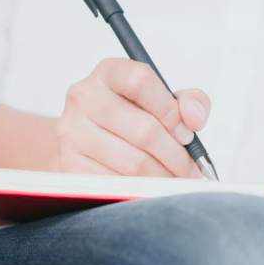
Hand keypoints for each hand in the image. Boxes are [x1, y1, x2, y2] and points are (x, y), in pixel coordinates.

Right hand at [55, 58, 210, 177]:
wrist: (88, 140)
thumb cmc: (132, 118)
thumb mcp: (163, 100)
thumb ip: (189, 102)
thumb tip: (194, 118)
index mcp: (109, 73)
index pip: (141, 81)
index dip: (171, 111)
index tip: (188, 133)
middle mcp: (84, 97)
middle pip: (144, 130)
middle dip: (177, 157)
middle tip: (191, 170)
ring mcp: (72, 132)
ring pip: (134, 163)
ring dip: (164, 177)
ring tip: (176, 181)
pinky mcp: (69, 165)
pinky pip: (117, 185)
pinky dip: (141, 191)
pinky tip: (151, 189)